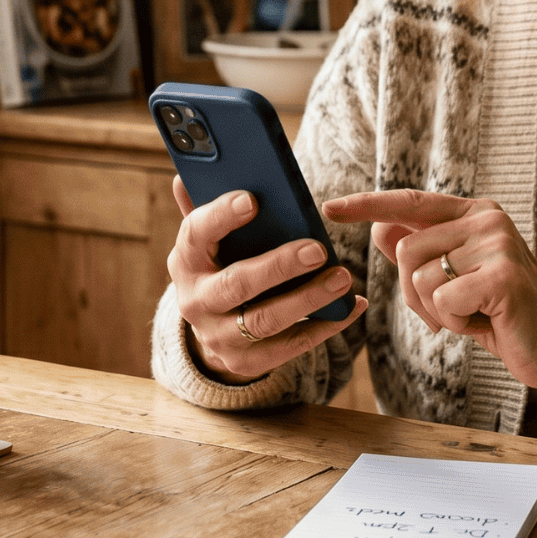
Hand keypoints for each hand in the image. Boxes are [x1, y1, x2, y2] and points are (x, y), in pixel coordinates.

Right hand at [167, 176, 367, 384]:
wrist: (212, 330)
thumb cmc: (219, 267)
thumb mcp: (206, 241)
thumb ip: (204, 209)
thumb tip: (185, 175)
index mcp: (186, 260)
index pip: (196, 234)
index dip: (222, 216)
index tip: (253, 200)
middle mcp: (195, 301)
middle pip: (237, 284)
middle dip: (279, 266)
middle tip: (318, 248)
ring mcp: (219, 336)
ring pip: (266, 320)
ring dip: (308, 299)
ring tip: (342, 277)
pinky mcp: (246, 362)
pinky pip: (290, 347)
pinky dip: (325, 327)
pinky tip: (352, 307)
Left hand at [322, 190, 536, 410]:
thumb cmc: (507, 316)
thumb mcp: (458, 280)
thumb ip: (423, 251)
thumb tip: (380, 229)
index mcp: (475, 214)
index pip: (409, 202)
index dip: (366, 205)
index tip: (329, 207)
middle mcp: (486, 220)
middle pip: (405, 250)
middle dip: (416, 294)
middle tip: (453, 312)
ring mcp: (497, 244)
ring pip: (419, 278)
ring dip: (437, 311)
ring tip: (474, 315)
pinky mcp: (502, 276)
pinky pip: (441, 301)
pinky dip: (455, 323)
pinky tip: (486, 323)